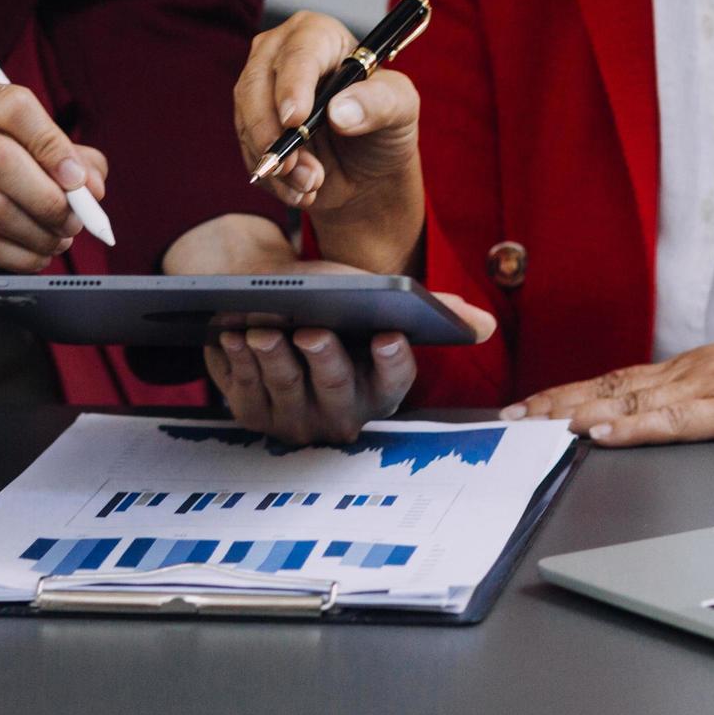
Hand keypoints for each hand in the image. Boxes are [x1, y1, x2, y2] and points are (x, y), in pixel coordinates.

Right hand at [0, 83, 106, 271]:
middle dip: (51, 199)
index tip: (80, 180)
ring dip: (40, 234)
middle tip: (76, 221)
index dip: (54, 145)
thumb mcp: (26, 146)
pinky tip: (35, 256)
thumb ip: (71, 158)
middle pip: (2, 161)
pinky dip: (20, 257)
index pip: (15, 108)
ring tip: (59, 241)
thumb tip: (93, 187)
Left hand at [168, 215, 495, 443]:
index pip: (394, 382)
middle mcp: (340, 414)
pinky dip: (236, 362)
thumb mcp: (379, 298)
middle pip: (335, 389)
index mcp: (378, 390)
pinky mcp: (250, 412)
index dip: (392, 361)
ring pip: (284, 390)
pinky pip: (243, 390)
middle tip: (312, 330)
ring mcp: (293, 418)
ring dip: (272, 360)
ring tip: (261, 330)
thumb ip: (430, 310)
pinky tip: (229, 336)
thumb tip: (484, 325)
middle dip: (324, 360)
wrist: (272, 296)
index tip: (389, 334)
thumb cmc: (333, 300)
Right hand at [234, 11, 424, 273]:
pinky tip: (302, 191)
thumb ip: (380, 103)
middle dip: (272, 131)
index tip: (296, 120)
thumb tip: (340, 112)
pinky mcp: (252, 126)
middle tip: (292, 166)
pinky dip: (273, 179)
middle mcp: (282, 54)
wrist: (369, 170)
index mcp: (320, 36)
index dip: (293, 85)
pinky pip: (248, 152)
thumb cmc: (386, 124)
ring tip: (312, 184)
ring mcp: (261, 91)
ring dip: (277, 161)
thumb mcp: (401, 109)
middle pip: (256, 83)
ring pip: (247, 121)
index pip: (299, 52)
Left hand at [504, 310, 713, 446]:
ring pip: (627, 400)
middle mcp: (690, 372)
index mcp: (695, 368)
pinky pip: (670, 421)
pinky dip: (629, 427)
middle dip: (555, 401)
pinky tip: (599, 433)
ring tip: (535, 425)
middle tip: (511, 416)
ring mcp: (707, 388)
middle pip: (608, 386)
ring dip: (576, 412)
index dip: (572, 392)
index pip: (619, 380)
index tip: (535, 405)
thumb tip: (682, 412)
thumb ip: (713, 397)